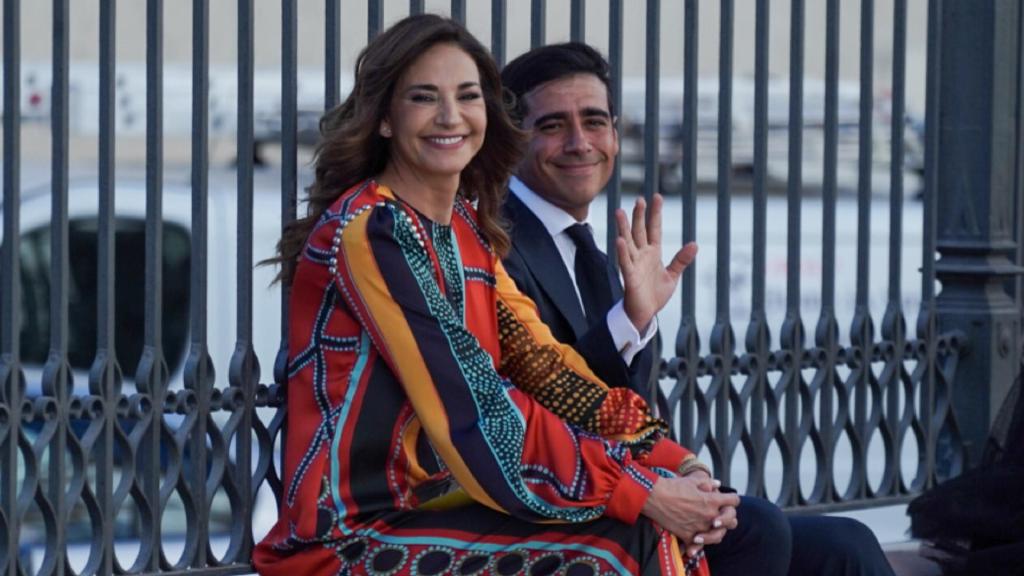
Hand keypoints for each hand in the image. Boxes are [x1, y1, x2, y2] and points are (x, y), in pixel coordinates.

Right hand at [615, 194, 697, 332]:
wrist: (645, 313)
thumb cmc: (656, 294)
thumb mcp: (673, 275)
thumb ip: (681, 260)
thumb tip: (694, 244)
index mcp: (653, 253)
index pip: (654, 228)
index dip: (655, 213)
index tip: (656, 197)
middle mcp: (642, 255)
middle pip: (639, 231)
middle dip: (639, 215)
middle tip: (639, 199)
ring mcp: (634, 264)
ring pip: (628, 242)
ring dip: (624, 227)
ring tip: (620, 212)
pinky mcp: (630, 276)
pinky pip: (625, 262)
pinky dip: (622, 251)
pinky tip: (619, 240)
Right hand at [640, 475, 739, 553]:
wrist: (654, 497)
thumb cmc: (673, 486)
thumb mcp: (692, 480)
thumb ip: (707, 482)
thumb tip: (716, 484)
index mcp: (712, 500)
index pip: (734, 500)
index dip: (731, 498)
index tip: (727, 499)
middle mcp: (709, 515)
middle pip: (732, 520)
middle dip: (728, 517)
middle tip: (720, 515)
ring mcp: (700, 527)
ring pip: (718, 535)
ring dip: (716, 531)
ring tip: (710, 528)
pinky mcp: (688, 536)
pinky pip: (699, 545)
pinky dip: (697, 544)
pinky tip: (695, 540)